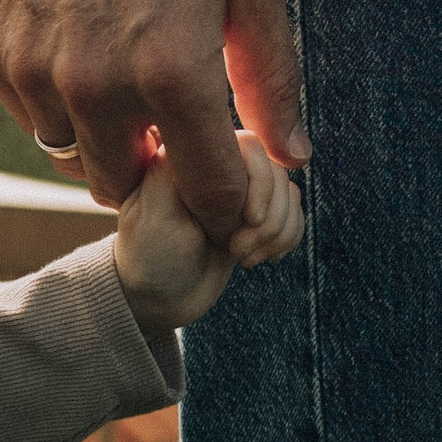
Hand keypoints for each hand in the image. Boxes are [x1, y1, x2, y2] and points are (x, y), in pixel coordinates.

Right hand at [0, 0, 307, 239]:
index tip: (231, 186)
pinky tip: (85, 53)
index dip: (225, 203)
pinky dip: (60, 106)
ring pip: (72, 159)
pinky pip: (31, 118)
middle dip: (157, 173)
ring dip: (105, 141)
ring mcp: (36, 71)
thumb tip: (292, 157)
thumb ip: (274, 79)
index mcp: (173, 73)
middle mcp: (97, 85)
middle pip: (126, 188)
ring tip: (129, 84)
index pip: (204, 191)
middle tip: (176, 129)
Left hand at [114, 132, 301, 328]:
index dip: (260, 182)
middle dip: (267, 218)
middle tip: (236, 251)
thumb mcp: (153, 215)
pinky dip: (286, 237)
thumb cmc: (147, 257)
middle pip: (276, 172)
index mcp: (189, 154)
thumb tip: (221, 146)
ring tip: (242, 257)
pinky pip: (294, 212)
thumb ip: (181, 173)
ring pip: (289, 193)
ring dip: (276, 232)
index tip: (247, 221)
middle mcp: (217, 164)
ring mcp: (238, 189)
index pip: (249, 145)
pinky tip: (261, 257)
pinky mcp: (254, 212)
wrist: (158, 297)